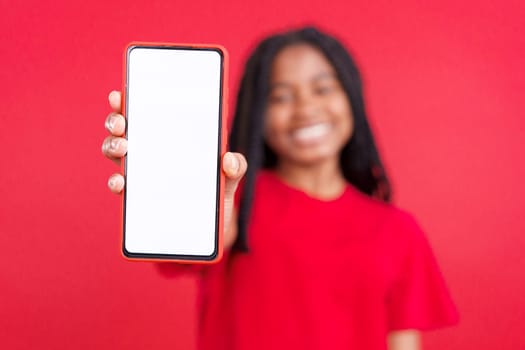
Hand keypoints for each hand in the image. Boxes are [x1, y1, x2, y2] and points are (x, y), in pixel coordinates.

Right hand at [101, 91, 246, 248]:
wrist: (211, 231)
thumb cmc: (217, 196)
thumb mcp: (230, 179)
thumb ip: (236, 167)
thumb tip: (228, 159)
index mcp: (171, 139)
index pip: (148, 113)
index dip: (130, 100)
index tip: (120, 94)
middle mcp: (150, 152)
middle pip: (124, 129)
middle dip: (116, 120)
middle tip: (121, 123)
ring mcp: (141, 174)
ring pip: (115, 153)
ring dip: (112, 146)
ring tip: (123, 148)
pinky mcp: (137, 199)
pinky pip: (120, 186)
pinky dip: (115, 182)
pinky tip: (120, 182)